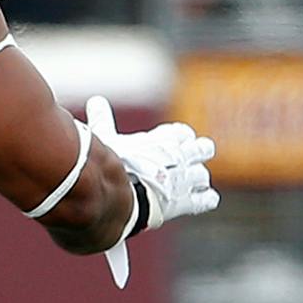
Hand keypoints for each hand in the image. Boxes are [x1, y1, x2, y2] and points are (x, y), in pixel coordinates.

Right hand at [84, 96, 218, 230]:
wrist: (120, 193)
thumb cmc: (111, 164)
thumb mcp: (105, 137)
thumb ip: (103, 119)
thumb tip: (96, 100)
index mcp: (164, 139)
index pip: (182, 133)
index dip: (181, 138)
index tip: (177, 143)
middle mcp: (180, 156)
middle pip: (203, 149)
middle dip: (199, 154)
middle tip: (190, 161)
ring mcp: (185, 179)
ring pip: (202, 175)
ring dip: (198, 179)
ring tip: (191, 184)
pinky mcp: (185, 201)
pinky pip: (206, 200)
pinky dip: (206, 200)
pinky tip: (203, 200)